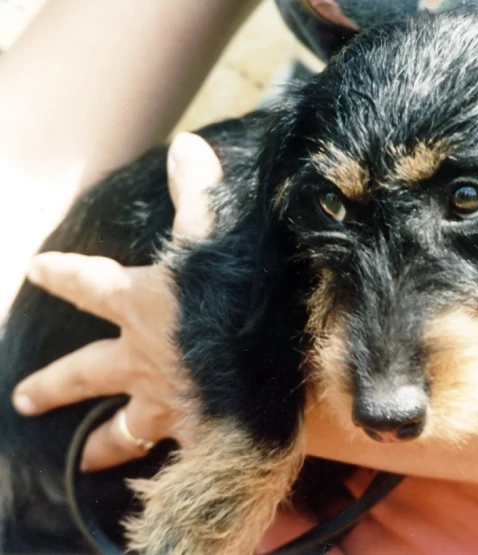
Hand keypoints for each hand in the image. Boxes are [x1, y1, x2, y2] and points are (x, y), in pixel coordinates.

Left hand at [12, 132, 220, 470]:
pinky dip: (158, 460)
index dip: (61, 273)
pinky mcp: (190, 432)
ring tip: (84, 456)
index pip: (87, 282)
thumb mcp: (213, 237)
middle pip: (85, 372)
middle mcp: (140, 358)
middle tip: (23, 399)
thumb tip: (185, 144)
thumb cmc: (230, 303)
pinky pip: (166, 452)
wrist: (260, 374)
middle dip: (55, 384)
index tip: (36, 268)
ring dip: (101, 443)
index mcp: (140, 305)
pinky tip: (156, 472)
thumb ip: (197, 193)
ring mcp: (162, 400)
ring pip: (121, 429)